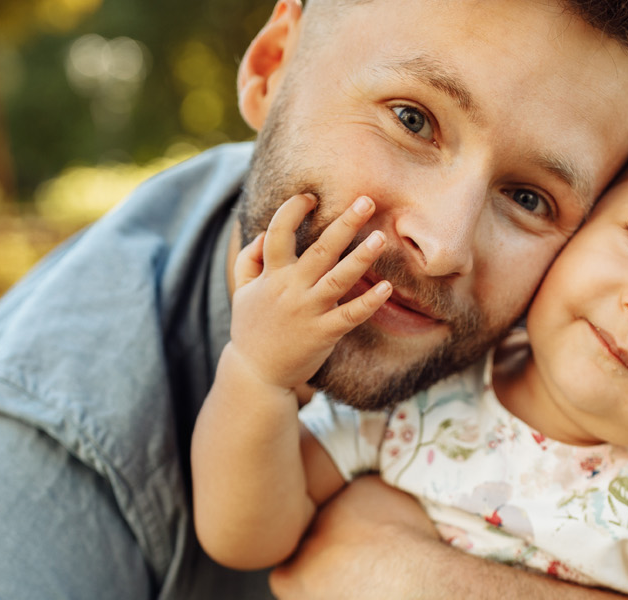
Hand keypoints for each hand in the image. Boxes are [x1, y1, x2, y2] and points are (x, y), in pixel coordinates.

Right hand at [228, 192, 390, 389]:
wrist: (256, 374)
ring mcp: (309, 311)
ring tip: (381, 238)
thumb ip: (249, 259)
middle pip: (320, 248)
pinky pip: (351, 314)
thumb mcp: (241, 290)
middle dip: (344, 222)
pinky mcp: (324, 333)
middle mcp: (291, 288)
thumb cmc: (251, 328)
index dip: (293, 210)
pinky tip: (387, 288)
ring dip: (362, 257)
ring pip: (339, 278)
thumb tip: (263, 234)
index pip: (279, 232)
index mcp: (271, 274)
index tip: (310, 197)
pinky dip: (369, 302)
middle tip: (367, 200)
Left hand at [268, 476, 437, 599]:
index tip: (356, 554)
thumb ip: (343, 499)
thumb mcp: (367, 490)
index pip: (302, 551)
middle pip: (301, 589)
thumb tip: (343, 495)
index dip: (330, 552)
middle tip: (364, 584)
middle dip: (325, 588)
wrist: (421, 597)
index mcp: (292, 551)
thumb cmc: (397, 540)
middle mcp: (286, 592)